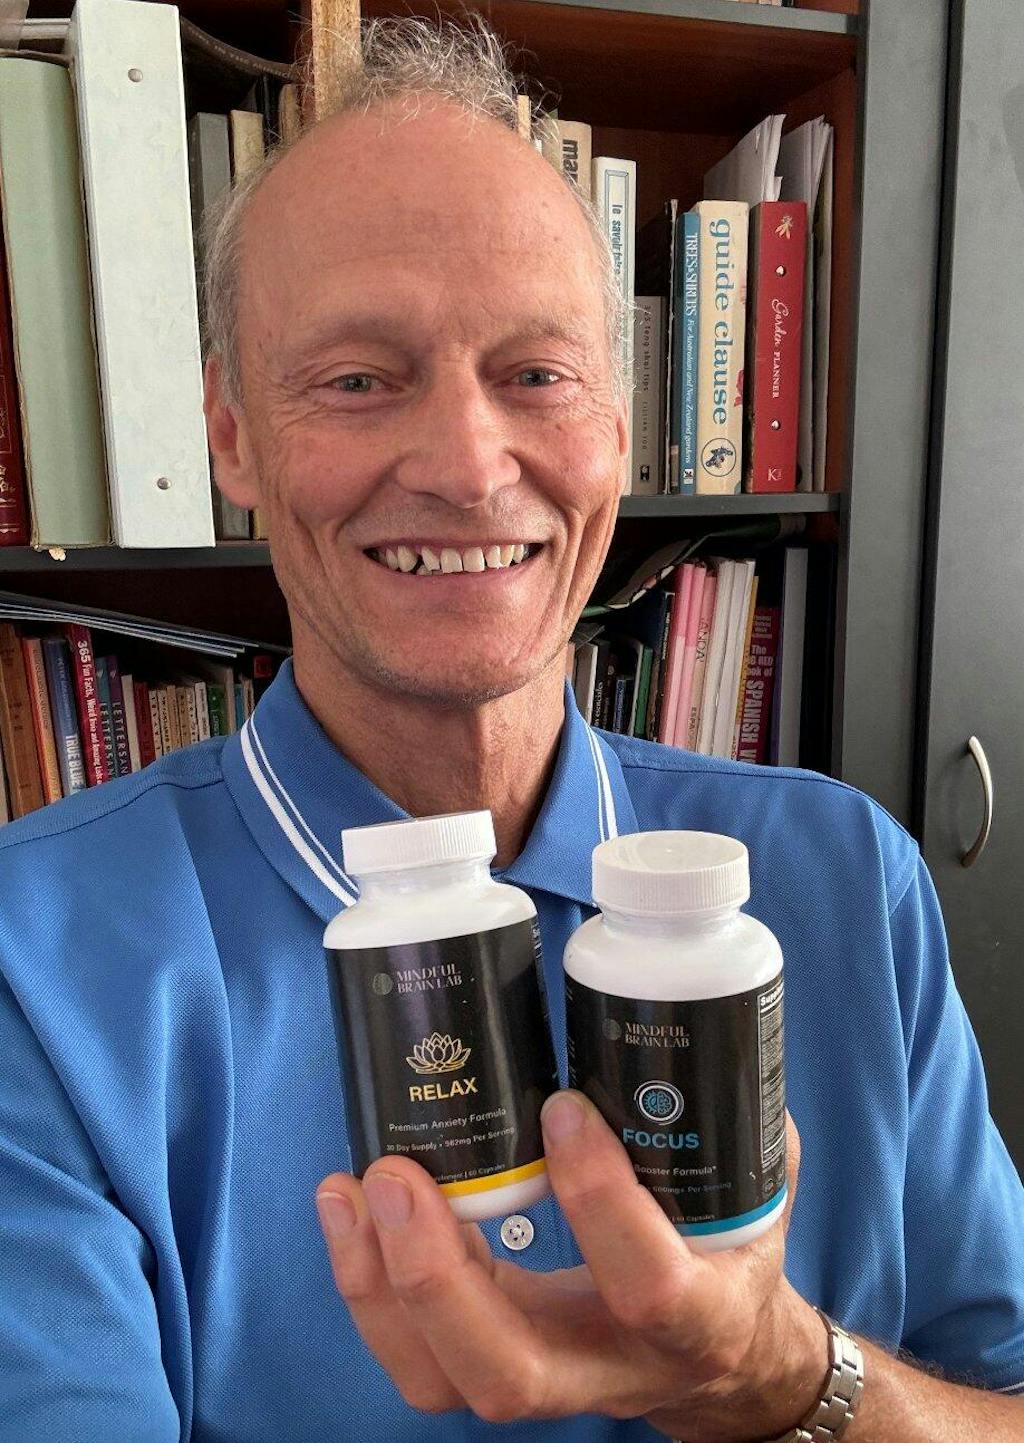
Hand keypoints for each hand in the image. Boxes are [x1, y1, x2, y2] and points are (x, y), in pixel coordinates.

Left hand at [315, 1094, 828, 1440]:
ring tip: (352, 1185)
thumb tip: (681, 1022)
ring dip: (380, 1282)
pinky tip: (347, 1205)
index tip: (562, 1106)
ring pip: (442, 1379)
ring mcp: (548, 1383)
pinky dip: (366, 1284)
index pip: (648, 1286)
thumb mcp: (755, 1182)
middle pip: (508, 1371)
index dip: (600, 1203)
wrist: (722, 1353)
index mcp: (698, 1322)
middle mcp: (613, 1371)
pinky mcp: (494, 1368)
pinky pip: (415, 1359)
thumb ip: (732, 1113)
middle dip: (437, 1275)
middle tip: (396, 1173)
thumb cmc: (733, 1250)